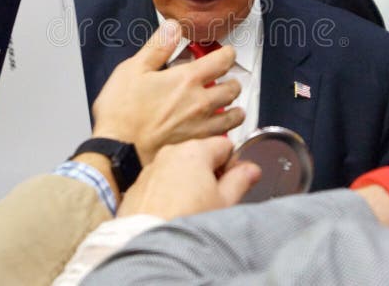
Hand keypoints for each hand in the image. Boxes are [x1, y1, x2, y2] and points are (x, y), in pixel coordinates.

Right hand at [92, 20, 244, 164]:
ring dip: (234, 109)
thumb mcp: (133, 69)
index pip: (223, 60)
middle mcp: (200, 102)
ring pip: (234, 116)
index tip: (225, 54)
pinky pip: (223, 138)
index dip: (227, 54)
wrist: (117, 151)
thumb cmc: (121, 113)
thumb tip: (173, 28)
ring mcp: (202, 127)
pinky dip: (224, 133)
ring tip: (229, 107)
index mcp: (187, 79)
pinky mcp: (197, 147)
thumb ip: (157, 47)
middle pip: (233, 88)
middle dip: (232, 81)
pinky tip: (217, 131)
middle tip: (226, 80)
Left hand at [118, 137, 260, 219]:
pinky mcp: (137, 187)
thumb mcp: (224, 202)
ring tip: (192, 210)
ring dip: (188, 184)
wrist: (150, 243)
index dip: (234, 164)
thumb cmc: (186, 222)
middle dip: (210, 174)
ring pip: (178, 170)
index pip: (225, 145)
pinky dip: (167, 194)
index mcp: (195, 151)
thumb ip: (240, 180)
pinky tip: (173, 214)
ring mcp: (151, 169)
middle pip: (200, 156)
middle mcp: (170, 154)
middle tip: (215, 200)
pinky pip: (159, 184)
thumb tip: (250, 170)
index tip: (235, 181)